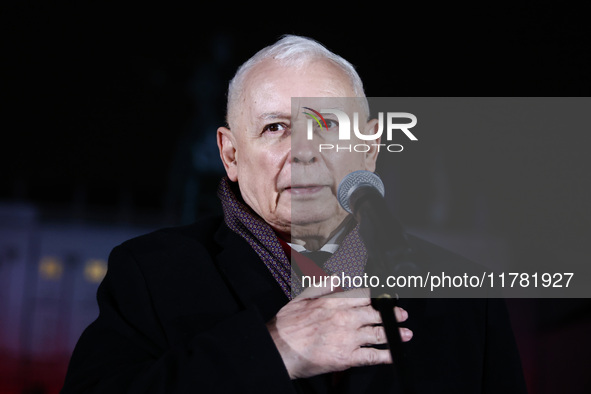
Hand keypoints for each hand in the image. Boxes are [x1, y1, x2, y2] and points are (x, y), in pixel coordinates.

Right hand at [266, 284, 411, 378]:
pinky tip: (394, 355)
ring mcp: (347, 338)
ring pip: (377, 333)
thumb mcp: (301, 298)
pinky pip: (371, 356)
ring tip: (405, 333)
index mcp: (333, 302)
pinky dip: (386, 356)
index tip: (386, 296)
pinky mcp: (346, 357)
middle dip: (391, 314)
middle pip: (374, 313)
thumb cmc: (287, 326)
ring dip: (394, 333)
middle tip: (401, 315)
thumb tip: (338, 278)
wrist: (279, 350)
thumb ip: (322, 286)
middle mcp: (344, 318)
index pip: (362, 294)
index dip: (376, 295)